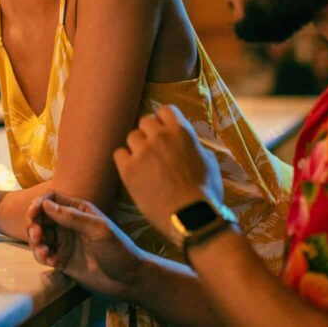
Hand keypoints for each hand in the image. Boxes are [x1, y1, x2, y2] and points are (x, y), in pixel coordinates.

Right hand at [26, 192, 145, 299]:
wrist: (127, 279)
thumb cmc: (118, 249)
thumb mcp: (98, 229)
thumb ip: (72, 217)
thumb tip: (46, 204)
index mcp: (79, 210)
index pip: (52, 199)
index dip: (39, 204)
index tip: (33, 215)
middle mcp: (69, 224)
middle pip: (41, 217)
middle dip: (34, 225)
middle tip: (37, 236)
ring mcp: (65, 242)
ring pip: (40, 236)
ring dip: (36, 243)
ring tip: (44, 253)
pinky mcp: (62, 260)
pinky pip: (44, 254)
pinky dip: (42, 256)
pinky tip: (51, 262)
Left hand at [113, 106, 223, 243]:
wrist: (190, 217)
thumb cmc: (205, 192)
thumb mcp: (208, 161)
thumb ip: (193, 146)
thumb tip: (186, 142)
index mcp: (181, 132)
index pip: (166, 110)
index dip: (164, 120)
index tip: (165, 131)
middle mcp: (159, 136)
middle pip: (145, 121)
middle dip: (150, 133)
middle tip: (154, 150)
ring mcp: (142, 152)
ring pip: (132, 137)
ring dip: (137, 147)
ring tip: (145, 164)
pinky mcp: (128, 169)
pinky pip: (119, 153)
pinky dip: (125, 161)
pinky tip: (133, 171)